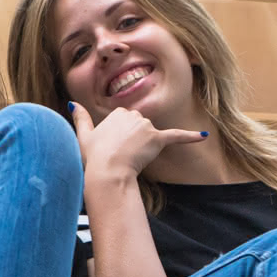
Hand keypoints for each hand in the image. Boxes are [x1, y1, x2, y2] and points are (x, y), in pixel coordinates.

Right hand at [68, 101, 205, 179]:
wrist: (107, 172)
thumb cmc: (93, 157)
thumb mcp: (83, 136)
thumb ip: (81, 118)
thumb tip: (73, 104)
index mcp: (118, 112)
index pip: (125, 121)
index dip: (121, 137)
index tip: (112, 148)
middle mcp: (133, 114)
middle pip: (140, 127)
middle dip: (134, 141)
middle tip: (121, 155)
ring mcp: (146, 126)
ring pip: (151, 134)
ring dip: (145, 146)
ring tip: (131, 158)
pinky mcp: (158, 139)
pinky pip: (177, 136)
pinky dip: (190, 136)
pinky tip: (203, 136)